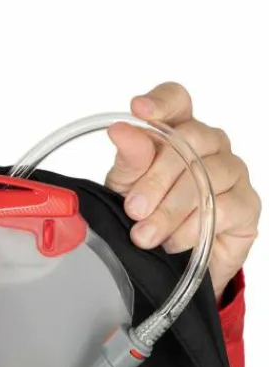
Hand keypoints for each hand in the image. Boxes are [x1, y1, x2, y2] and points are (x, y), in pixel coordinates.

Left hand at [104, 82, 260, 301]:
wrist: (168, 265)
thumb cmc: (148, 217)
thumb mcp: (126, 190)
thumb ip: (129, 160)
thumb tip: (120, 130)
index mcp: (178, 133)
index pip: (177, 101)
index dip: (161, 102)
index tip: (139, 111)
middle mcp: (210, 146)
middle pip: (190, 141)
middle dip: (156, 179)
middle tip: (134, 210)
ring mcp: (232, 173)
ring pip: (206, 179)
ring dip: (169, 212)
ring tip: (145, 236)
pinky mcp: (246, 205)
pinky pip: (222, 209)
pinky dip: (191, 229)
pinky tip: (173, 242)